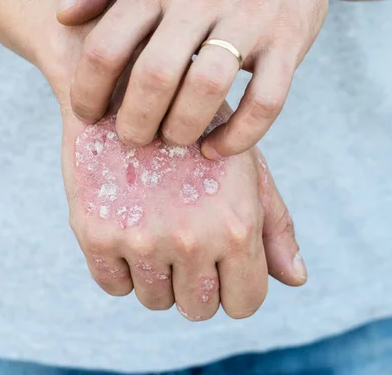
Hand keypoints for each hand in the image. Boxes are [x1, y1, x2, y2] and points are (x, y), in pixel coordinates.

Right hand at [39, 6, 306, 320]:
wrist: (127, 84)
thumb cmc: (199, 129)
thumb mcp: (246, 168)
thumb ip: (274, 226)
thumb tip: (296, 280)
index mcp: (236, 227)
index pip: (245, 302)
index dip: (236, 291)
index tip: (222, 271)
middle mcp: (190, 240)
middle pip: (198, 308)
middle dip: (197, 287)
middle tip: (186, 249)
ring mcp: (140, 238)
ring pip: (155, 300)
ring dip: (159, 277)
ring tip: (157, 231)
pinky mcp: (95, 232)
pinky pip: (114, 286)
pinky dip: (123, 270)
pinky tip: (128, 233)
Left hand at [58, 0, 337, 159]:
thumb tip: (65, 14)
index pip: (107, 46)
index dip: (88, 92)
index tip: (88, 115)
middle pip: (154, 76)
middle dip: (134, 122)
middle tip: (132, 138)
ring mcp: (249, 17)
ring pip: (207, 90)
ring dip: (182, 130)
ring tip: (173, 140)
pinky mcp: (288, 38)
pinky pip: (265, 101)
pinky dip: (239, 136)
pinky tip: (216, 148)